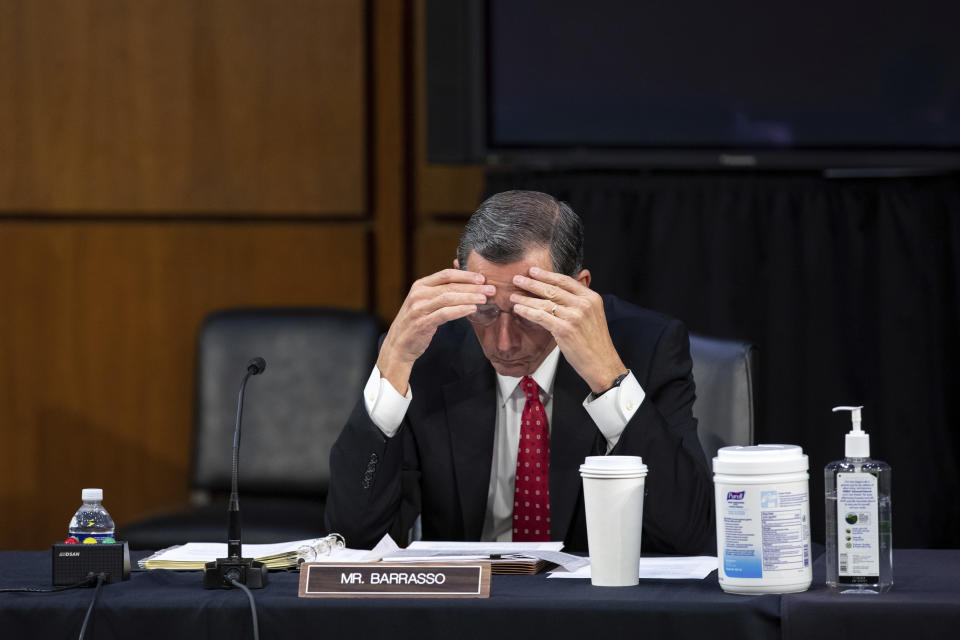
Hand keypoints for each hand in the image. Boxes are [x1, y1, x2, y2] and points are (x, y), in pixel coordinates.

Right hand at [378, 269, 494, 393]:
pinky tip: (472, 309)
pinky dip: (460, 310)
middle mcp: (418, 294)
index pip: (446, 274)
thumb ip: (440, 292)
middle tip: (490, 288)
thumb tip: (463, 282)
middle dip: (473, 286)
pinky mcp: (422, 323)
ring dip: (469, 297)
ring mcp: (419, 308)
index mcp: (420, 285)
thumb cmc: (416, 323)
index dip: (465, 275)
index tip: (482, 278)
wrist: (398, 345)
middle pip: (450, 286)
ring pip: (449, 298)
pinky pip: (445, 313)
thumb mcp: (425, 303)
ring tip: (484, 298)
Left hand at [510, 266, 626, 393]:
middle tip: (517, 279)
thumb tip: (558, 293)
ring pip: (544, 302)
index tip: (533, 271)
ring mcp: (574, 316)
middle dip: (532, 283)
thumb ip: (579, 303)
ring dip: (526, 298)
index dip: (547, 275)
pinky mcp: (565, 329)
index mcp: (591, 297)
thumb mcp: (593, 315)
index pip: (565, 281)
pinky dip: (528, 311)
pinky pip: (541, 316)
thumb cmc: (595, 343)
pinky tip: (519, 309)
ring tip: (514, 296)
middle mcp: (583, 304)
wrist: (602, 363)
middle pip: (552, 289)